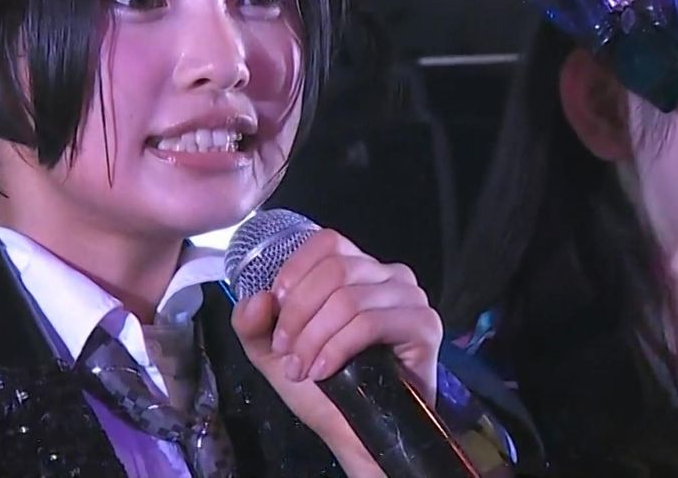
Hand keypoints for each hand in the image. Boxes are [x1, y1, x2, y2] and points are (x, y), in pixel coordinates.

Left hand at [231, 229, 441, 475]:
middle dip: (298, 314)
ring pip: (348, 298)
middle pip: (334, 269)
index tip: (275, 309)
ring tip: (302, 369)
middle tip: (286, 352)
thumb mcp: (275, 352)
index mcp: (359, 270)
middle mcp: (390, 275)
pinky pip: (369, 323)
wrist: (356, 436)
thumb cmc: (325, 389)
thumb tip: (257, 299)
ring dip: (314, 338)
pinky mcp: (424, 326)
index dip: (295, 272)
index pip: (327, 242)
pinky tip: (324, 371)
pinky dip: (337, 348)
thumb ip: (253, 324)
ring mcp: (410, 298)